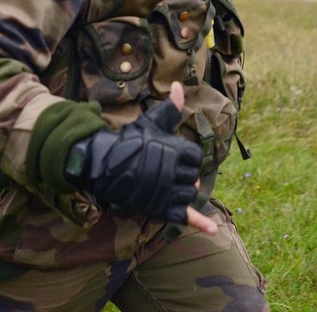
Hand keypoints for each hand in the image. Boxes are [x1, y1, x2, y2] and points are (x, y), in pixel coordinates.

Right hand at [65, 82, 215, 233]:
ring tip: (170, 186)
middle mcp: (174, 171)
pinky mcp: (160, 207)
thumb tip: (179, 86)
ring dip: (183, 192)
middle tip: (169, 172)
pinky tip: (212, 231)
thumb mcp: (151, 122)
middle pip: (193, 177)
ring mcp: (168, 190)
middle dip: (184, 175)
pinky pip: (184, 217)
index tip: (174, 158)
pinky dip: (200, 224)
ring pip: (189, 195)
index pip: (196, 157)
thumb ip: (170, 108)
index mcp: (176, 150)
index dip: (187, 159)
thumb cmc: (129, 141)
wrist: (104, 164)